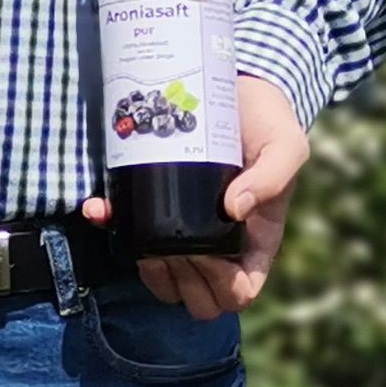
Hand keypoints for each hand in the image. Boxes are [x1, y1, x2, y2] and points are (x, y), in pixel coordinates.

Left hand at [133, 74, 308, 318]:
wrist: (236, 87)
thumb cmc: (268, 123)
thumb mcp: (285, 146)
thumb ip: (271, 177)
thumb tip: (233, 209)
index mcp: (254, 240)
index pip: (239, 292)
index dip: (221, 285)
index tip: (206, 253)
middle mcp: (217, 241)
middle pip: (199, 298)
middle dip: (182, 283)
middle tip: (171, 247)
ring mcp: (183, 228)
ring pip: (164, 282)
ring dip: (149, 273)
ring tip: (144, 240)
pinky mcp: (152, 204)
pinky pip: (126, 233)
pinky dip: (109, 227)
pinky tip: (100, 209)